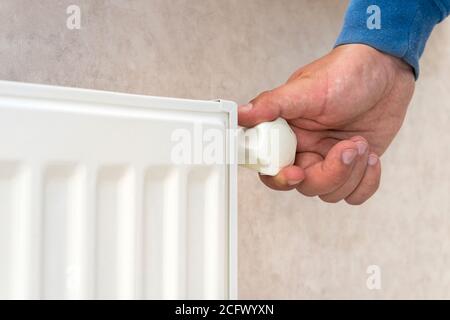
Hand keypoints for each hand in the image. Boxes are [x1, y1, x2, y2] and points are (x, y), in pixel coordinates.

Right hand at [238, 44, 414, 203]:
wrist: (387, 69)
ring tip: (363, 143)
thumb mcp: (308, 87)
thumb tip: (240, 114)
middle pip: (305, 185)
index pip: (271, 167)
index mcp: (287, 133)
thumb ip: (272, 104)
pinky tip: (372, 158)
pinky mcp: (355, 166)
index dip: (281, 178)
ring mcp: (330, 160)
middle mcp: (306, 150)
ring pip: (331, 193)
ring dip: (353, 173)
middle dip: (330, 173)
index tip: (298, 171)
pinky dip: (367, 183)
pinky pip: (355, 194)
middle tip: (349, 147)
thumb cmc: (345, 72)